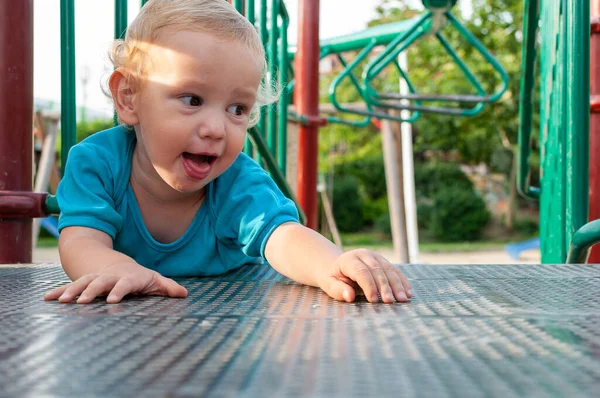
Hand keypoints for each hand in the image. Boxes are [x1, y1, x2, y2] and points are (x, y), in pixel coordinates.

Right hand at [44, 262, 187, 303]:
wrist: (119, 265)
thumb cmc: (139, 277)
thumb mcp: (155, 281)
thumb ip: (168, 287)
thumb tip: (184, 293)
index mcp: (127, 278)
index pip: (124, 283)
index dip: (119, 290)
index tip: (113, 300)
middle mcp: (110, 277)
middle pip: (100, 282)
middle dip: (92, 291)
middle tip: (83, 302)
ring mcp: (95, 278)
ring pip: (83, 282)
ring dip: (73, 291)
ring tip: (64, 302)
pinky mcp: (83, 283)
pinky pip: (69, 286)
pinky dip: (59, 291)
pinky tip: (47, 299)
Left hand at [318, 249, 412, 303]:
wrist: (340, 267)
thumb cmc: (334, 279)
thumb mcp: (330, 285)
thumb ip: (338, 290)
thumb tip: (349, 296)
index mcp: (349, 260)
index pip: (361, 271)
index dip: (368, 285)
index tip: (373, 300)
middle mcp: (364, 255)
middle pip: (377, 270)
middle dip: (385, 286)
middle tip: (390, 302)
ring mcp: (375, 256)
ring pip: (389, 269)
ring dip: (397, 285)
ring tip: (402, 299)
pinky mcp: (384, 261)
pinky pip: (395, 271)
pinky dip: (402, 282)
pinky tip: (408, 293)